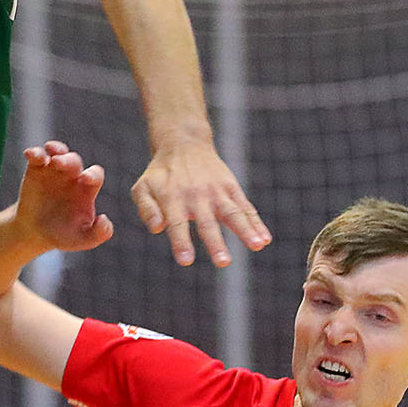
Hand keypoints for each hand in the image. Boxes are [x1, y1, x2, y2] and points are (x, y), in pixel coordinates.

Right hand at [13, 143, 116, 252]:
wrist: (34, 233)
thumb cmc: (62, 235)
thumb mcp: (82, 240)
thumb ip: (99, 233)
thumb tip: (104, 219)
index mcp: (87, 189)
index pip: (95, 175)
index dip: (92, 174)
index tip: (86, 179)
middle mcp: (72, 176)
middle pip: (74, 161)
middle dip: (68, 161)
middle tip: (59, 164)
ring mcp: (54, 170)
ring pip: (58, 152)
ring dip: (56, 149)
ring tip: (50, 153)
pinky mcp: (36, 169)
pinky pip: (38, 156)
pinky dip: (35, 152)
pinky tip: (30, 154)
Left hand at [132, 140, 269, 267]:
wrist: (184, 144)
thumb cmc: (160, 173)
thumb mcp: (143, 187)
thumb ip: (146, 208)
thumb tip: (156, 229)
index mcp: (173, 198)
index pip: (177, 224)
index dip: (181, 242)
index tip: (186, 261)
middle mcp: (197, 195)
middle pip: (208, 222)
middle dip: (216, 243)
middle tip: (223, 263)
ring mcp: (217, 191)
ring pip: (233, 213)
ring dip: (245, 230)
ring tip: (257, 245)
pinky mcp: (231, 188)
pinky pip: (245, 207)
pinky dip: (255, 222)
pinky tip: (264, 238)